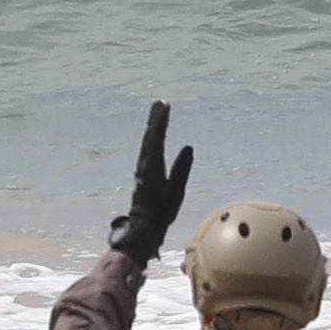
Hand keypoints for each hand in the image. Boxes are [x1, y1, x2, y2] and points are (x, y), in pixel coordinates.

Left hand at [109, 101, 195, 260]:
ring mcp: (142, 167)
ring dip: (154, 126)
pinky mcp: (143, 172)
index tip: (165, 105)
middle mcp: (144, 162)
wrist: (144, 227)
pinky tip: (156, 135)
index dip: (161, 120)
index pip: (157, 137)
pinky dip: (153, 137)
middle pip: (150, 135)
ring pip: (148, 141)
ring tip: (160, 112)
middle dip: (156, 118)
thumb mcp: (175, 191)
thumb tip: (188, 148)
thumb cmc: (161, 212)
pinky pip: (149, 148)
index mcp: (152, 165)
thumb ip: (181, 169)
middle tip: (161, 102)